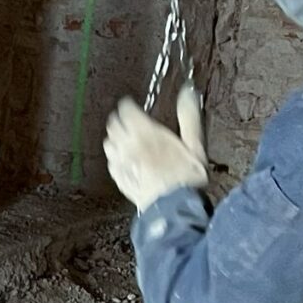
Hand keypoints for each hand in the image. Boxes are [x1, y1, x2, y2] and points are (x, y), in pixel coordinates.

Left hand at [105, 88, 207, 211]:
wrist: (174, 209)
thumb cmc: (186, 178)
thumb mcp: (194, 144)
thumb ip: (189, 117)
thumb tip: (188, 93)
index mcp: (145, 133)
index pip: (125, 110)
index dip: (128, 105)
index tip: (132, 104)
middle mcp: (127, 146)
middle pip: (113, 125)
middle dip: (119, 119)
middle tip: (128, 119)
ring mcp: (121, 164)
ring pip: (108, 143)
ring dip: (115, 137)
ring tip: (125, 137)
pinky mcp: (119, 179)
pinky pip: (110, 162)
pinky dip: (115, 156)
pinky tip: (125, 159)